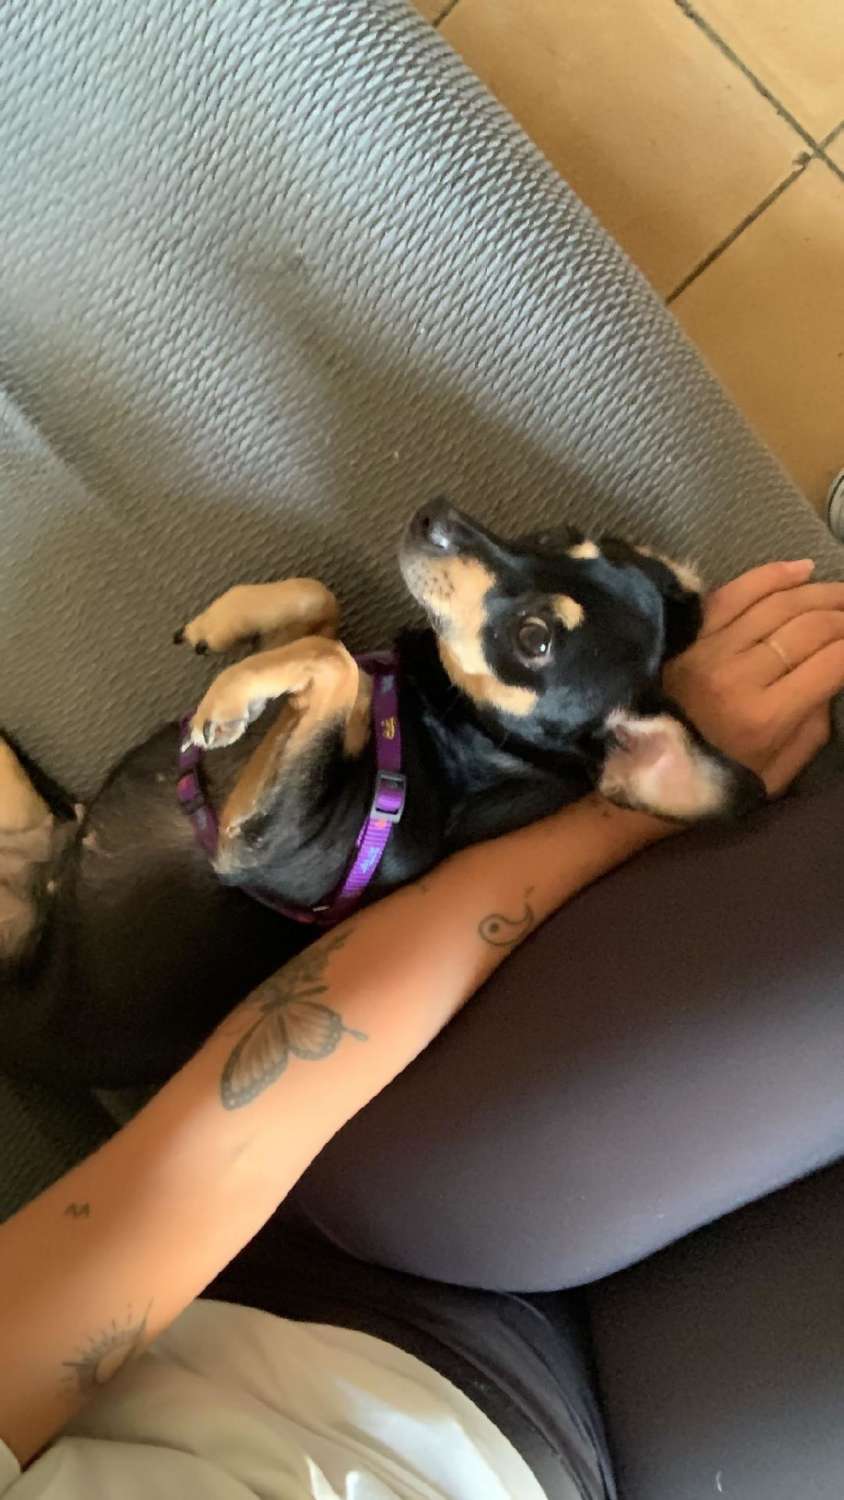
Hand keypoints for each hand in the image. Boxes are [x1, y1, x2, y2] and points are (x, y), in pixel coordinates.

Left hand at [663, 559, 843, 796]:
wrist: (643, 770)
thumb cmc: (716, 778)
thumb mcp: (776, 773)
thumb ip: (814, 728)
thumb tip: (835, 678)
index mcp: (765, 717)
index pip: (832, 663)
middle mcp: (739, 675)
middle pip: (809, 627)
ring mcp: (711, 649)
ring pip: (778, 603)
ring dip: (820, 591)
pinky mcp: (690, 633)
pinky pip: (736, 592)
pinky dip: (772, 575)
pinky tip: (803, 569)